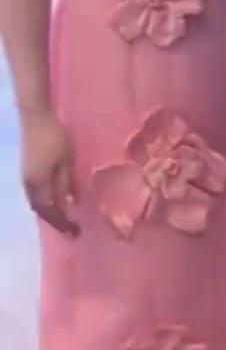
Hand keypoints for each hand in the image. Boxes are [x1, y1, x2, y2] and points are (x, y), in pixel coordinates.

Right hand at [21, 109, 77, 235]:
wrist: (35, 117)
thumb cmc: (54, 138)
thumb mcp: (66, 162)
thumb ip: (67, 184)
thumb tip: (70, 205)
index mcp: (38, 184)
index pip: (49, 211)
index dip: (62, 223)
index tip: (75, 232)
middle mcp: (28, 184)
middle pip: (40, 209)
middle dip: (54, 221)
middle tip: (70, 229)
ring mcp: (24, 176)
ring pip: (36, 202)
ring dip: (48, 212)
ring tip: (63, 218)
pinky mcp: (26, 169)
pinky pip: (34, 193)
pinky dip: (44, 201)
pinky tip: (55, 200)